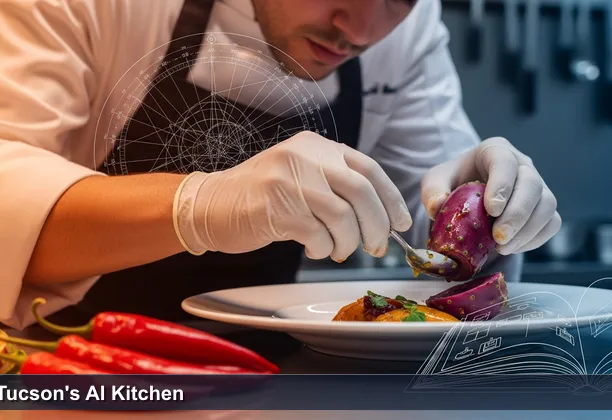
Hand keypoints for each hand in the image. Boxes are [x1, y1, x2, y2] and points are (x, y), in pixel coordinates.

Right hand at [173, 131, 412, 260]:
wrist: (210, 204)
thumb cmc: (262, 197)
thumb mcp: (302, 177)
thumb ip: (336, 186)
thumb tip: (381, 218)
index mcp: (317, 146)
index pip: (368, 169)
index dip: (391, 199)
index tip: (401, 224)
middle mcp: (305, 156)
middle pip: (360, 191)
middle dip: (376, 225)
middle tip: (377, 247)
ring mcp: (289, 179)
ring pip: (341, 216)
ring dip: (347, 242)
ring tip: (337, 251)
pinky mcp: (276, 206)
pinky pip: (317, 234)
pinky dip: (323, 248)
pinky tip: (315, 249)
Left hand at [420, 137, 560, 254]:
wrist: (466, 194)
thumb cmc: (452, 183)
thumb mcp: (435, 181)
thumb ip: (432, 190)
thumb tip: (437, 206)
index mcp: (495, 151)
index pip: (505, 162)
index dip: (502, 185)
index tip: (491, 210)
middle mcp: (522, 164)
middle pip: (532, 184)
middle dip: (517, 214)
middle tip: (498, 238)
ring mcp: (537, 186)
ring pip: (547, 205)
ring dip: (528, 230)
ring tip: (502, 247)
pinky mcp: (543, 207)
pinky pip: (551, 223)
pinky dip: (535, 238)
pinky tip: (513, 247)